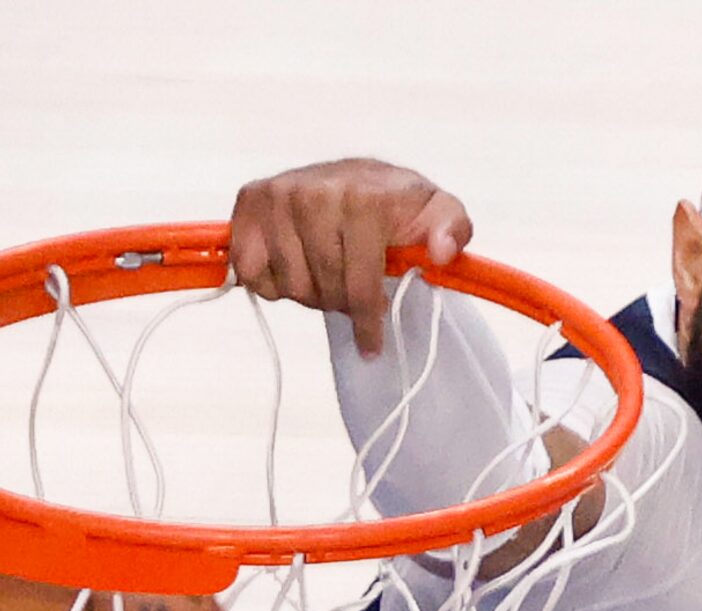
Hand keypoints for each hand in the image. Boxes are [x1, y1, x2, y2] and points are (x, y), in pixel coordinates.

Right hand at [227, 158, 472, 349]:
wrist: (357, 175)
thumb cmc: (397, 204)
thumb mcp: (438, 211)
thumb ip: (452, 230)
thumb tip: (440, 253)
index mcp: (361, 198)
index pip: (358, 282)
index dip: (366, 320)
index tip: (371, 345)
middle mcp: (312, 192)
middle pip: (321, 289)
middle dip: (340, 304)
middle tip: (351, 296)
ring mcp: (276, 196)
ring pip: (288, 285)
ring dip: (310, 292)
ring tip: (327, 275)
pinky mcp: (249, 203)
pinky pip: (252, 272)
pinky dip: (273, 281)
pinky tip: (296, 265)